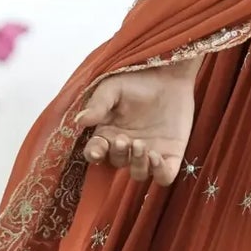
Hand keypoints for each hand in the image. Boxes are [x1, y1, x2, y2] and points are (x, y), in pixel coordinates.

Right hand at [72, 62, 197, 186]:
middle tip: (125, 139)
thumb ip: (98, 105)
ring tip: (142, 145)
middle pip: (117, 163)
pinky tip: (156, 156)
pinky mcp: (171, 155)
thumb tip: (79, 121)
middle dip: (119, 154)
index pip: (96, 153)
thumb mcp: (112, 88)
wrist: (169, 73)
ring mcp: (149, 153)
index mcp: (109, 133)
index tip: (97, 150)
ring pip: (139, 174)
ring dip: (137, 165)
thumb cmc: (137, 79)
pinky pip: (164, 176)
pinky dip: (159, 173)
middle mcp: (128, 147)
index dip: (94, 155)